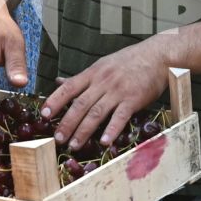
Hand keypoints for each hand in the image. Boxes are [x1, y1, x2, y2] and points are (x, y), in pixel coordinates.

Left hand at [43, 36, 171, 152]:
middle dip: (66, 123)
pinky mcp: (133, 100)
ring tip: (74, 145)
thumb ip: (82, 77)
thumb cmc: (129, 61)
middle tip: (57, 139)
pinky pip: (119, 117)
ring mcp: (118, 91)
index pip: (68, 88)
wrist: (157, 55)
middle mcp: (103, 82)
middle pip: (80, 105)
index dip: (55, 101)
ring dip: (83, 131)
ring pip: (96, 113)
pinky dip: (111, 130)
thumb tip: (59, 82)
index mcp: (93, 73)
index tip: (44, 115)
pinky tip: (103, 142)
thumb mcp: (102, 65)